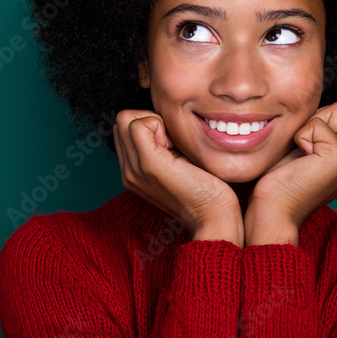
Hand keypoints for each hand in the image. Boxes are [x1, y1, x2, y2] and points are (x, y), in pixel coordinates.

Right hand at [113, 109, 242, 245]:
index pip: (125, 128)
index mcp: (133, 172)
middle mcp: (128, 171)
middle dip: (148, 120)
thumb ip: (164, 146)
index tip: (172, 144)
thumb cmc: (207, 189)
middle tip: (172, 143)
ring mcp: (135, 169)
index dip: (149, 125)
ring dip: (153, 122)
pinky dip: (157, 124)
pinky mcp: (148, 164)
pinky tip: (174, 146)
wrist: (214, 218)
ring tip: (173, 146)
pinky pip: (137, 125)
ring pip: (126, 119)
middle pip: (122, 120)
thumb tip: (165, 122)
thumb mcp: (179, 163)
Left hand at [243, 101, 336, 246]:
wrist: (272, 212)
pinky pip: (319, 123)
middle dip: (317, 121)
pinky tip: (299, 159)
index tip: (304, 149)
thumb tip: (317, 104)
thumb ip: (320, 132)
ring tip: (302, 155)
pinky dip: (302, 136)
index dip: (318, 122)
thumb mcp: (305, 151)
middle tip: (303, 151)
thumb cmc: (279, 182)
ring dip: (310, 127)